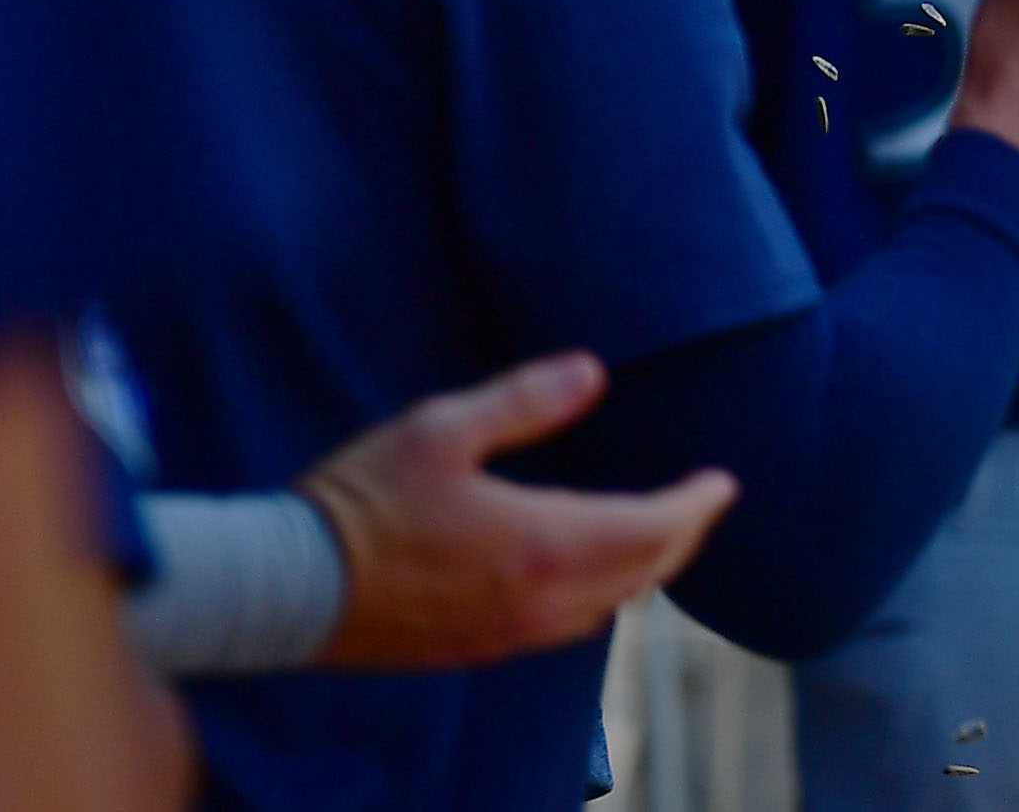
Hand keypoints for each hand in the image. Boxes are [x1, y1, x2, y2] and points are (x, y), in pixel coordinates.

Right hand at [297, 354, 735, 671]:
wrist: (293, 588)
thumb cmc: (365, 497)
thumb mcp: (443, 426)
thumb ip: (525, 400)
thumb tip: (594, 372)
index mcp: (544, 542)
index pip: (653, 530)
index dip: (696, 505)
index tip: (725, 482)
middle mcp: (542, 599)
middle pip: (643, 572)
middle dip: (683, 536)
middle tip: (704, 503)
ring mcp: (511, 632)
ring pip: (608, 605)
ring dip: (644, 568)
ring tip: (659, 532)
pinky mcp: (480, 648)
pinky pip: (568, 625)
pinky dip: (601, 594)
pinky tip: (590, 573)